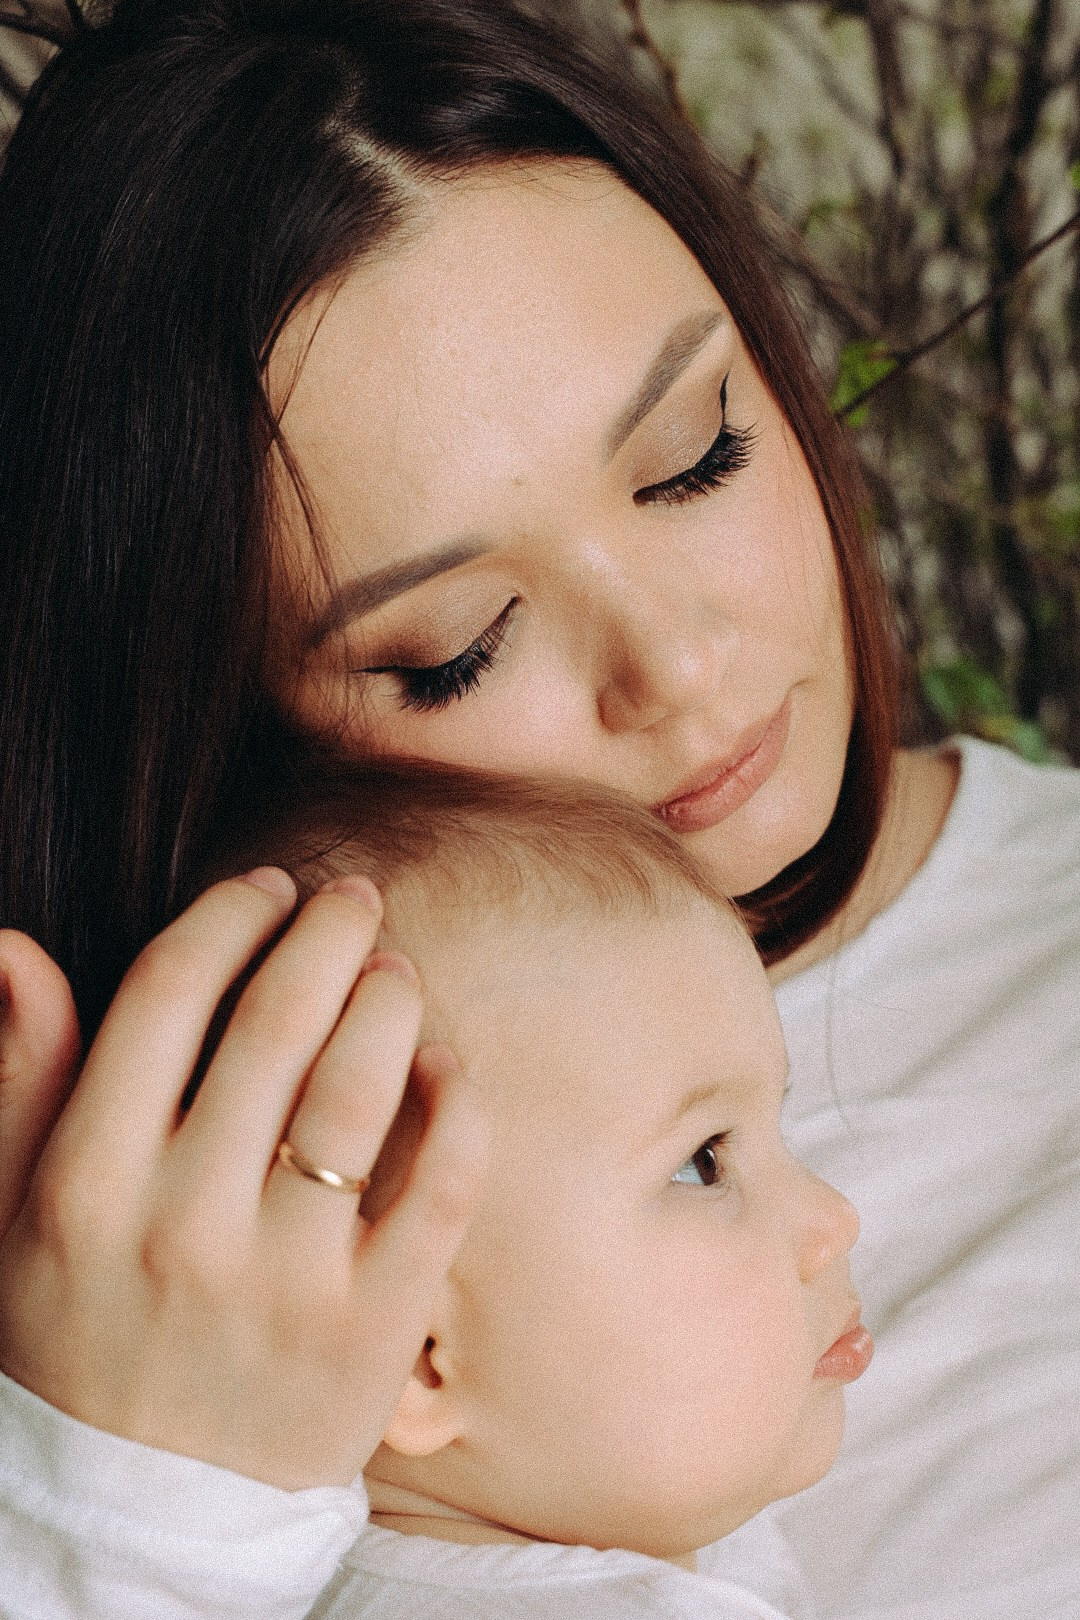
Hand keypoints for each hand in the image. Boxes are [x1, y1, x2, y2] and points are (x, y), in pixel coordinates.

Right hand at [0, 870, 488, 1489]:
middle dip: (326, 930)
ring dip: (389, 999)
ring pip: (361, 1087)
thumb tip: (16, 949)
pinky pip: (441, 1184)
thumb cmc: (77, 1334)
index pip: (165, 996)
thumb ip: (22, 1077)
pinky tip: (445, 1065)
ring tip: (394, 968)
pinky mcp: (372, 1329)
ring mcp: (287, 1281)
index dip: (225, 916)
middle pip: (276, 1021)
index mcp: (86, 1184)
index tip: (263, 886)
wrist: (139, 1515)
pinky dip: (457, 1103)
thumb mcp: (14, 1213)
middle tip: (353, 897)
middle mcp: (185, 1223)